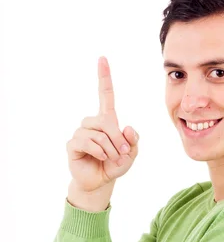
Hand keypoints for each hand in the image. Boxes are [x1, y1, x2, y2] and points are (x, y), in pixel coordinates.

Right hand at [66, 56, 139, 192]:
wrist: (100, 182)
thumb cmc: (115, 164)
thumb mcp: (130, 154)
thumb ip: (133, 141)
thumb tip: (127, 127)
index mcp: (107, 120)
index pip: (105, 95)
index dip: (104, 77)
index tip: (103, 59)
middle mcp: (92, 123)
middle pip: (106, 120)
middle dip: (118, 138)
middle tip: (122, 153)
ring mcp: (81, 133)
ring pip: (98, 134)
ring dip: (110, 149)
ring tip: (111, 158)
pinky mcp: (72, 144)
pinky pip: (87, 142)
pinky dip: (99, 152)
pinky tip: (101, 158)